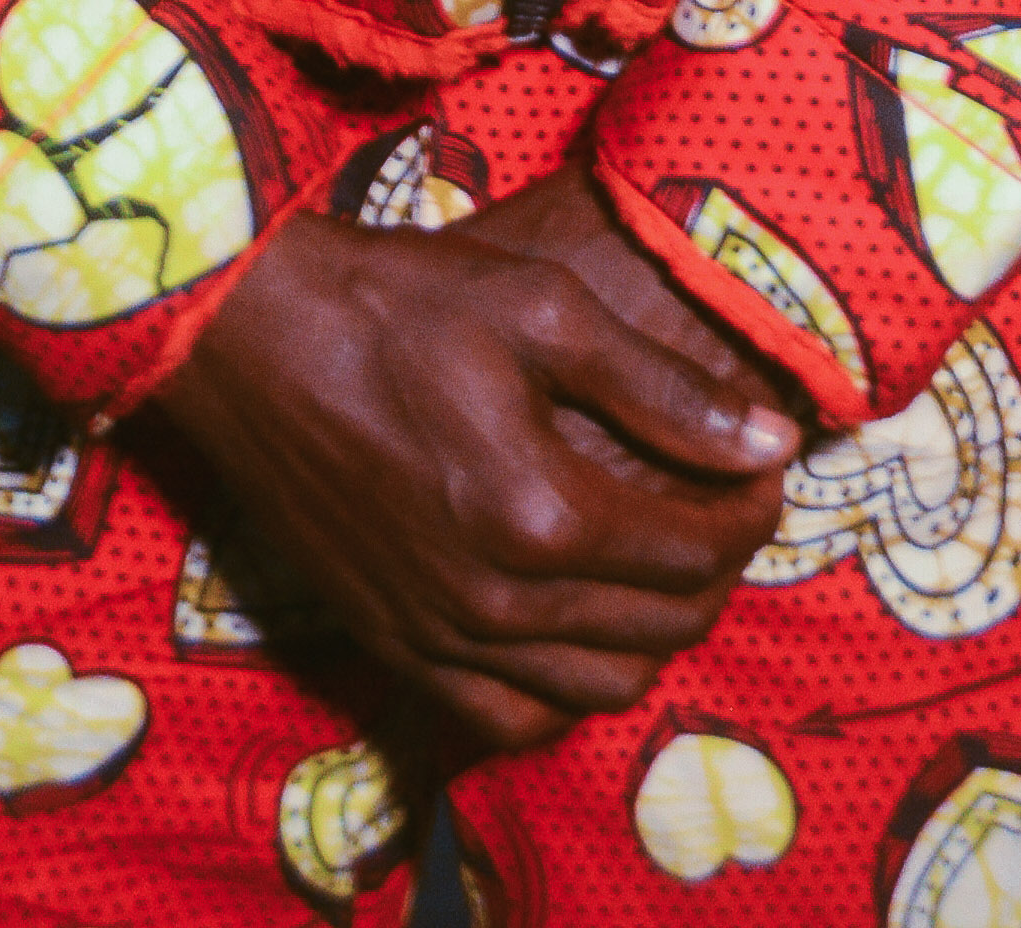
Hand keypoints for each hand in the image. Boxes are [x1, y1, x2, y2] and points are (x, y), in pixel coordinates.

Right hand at [150, 152, 803, 757]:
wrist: (250, 336)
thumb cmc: (397, 303)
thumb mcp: (544, 307)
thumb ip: (664, 388)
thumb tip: (771, 441)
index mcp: (540, 513)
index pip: (695, 551)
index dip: (750, 509)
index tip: (762, 463)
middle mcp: (495, 600)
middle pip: (660, 629)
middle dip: (715, 571)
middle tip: (721, 504)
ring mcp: (439, 636)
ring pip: (597, 688)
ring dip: (651, 635)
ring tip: (657, 561)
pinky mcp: (395, 646)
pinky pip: (509, 716)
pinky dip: (564, 686)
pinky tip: (572, 621)